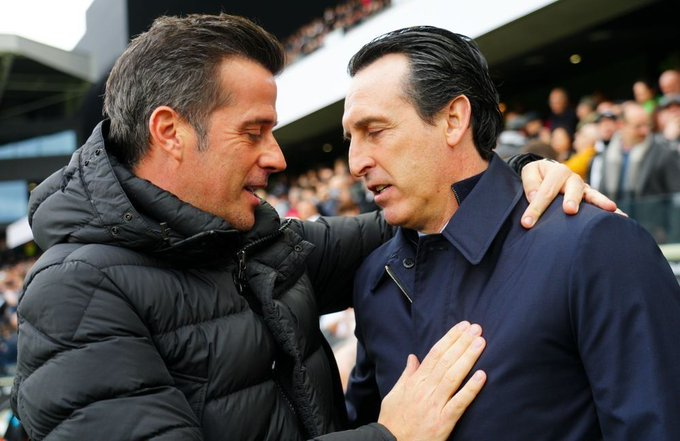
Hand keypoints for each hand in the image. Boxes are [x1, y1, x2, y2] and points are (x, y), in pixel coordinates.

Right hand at [378, 321, 486, 440]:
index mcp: (415, 381)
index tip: (462, 326)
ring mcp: (435, 404)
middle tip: (476, 328)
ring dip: (468, 358)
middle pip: (446, 360)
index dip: (450, 338)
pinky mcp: (443, 421)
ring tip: (481, 343)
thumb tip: (413, 357)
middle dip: (462, 342)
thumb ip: (407, 375)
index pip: (435, 353)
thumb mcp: (395, 393)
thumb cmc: (392, 419)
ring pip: (454, 376)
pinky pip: (459, 402)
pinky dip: (471, 389)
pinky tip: (482, 376)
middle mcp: (426, 389)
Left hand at [520, 159, 618, 227]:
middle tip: (569, 211)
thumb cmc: (536, 176)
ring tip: (610, 209)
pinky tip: (621, 218)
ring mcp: (583, 188)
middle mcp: (572, 178)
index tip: (526, 223)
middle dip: (571, 200)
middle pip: (573, 189)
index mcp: (556, 171)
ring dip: (600, 202)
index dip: (535, 208)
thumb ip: (530, 182)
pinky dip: (611, 209)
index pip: (545, 191)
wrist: (546, 172)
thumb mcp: (529, 172)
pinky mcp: (589, 197)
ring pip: (592, 194)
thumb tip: (535, 196)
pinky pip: (601, 202)